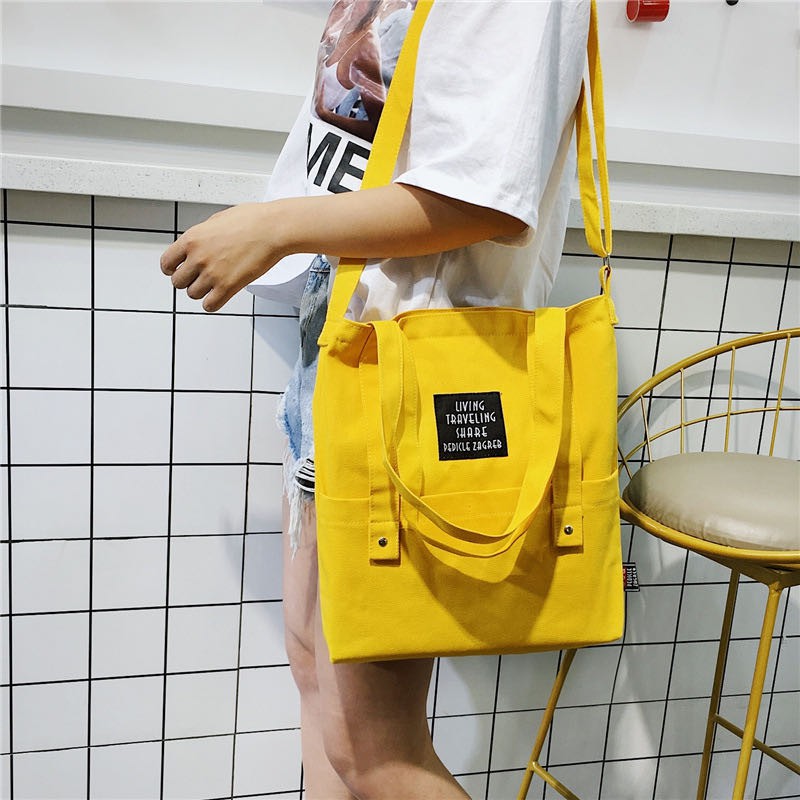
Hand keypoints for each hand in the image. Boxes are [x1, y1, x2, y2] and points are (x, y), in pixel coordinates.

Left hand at [160, 203, 283, 311]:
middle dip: (188, 280)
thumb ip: (202, 235)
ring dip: (202, 291)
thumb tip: (199, 244)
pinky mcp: (228, 287)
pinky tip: (220, 295)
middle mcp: (198, 257)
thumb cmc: (252, 220)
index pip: (166, 263)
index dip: (172, 269)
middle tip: (199, 278)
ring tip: (214, 284)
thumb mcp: (217, 220)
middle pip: (177, 282)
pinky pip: (209, 306)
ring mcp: (212, 274)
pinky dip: (213, 303)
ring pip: (192, 294)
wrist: (273, 229)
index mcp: (192, 239)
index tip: (178, 270)